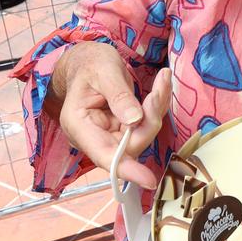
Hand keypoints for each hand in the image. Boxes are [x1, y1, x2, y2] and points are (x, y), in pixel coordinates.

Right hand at [50, 40, 171, 188]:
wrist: (88, 61)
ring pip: (141, 135)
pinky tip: (162, 85)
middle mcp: (93, 136)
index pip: (104, 155)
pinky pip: (145, 125)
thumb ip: (119, 95)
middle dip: (150, 120)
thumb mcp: (104, 71)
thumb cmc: (91, 64)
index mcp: (79, 125)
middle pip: (129, 145)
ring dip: (156, 110)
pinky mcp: (123, 129)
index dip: (126, 170)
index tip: (148, 179)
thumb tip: (135, 120)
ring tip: (162, 79)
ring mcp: (109, 134)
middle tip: (160, 87)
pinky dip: (157, 107)